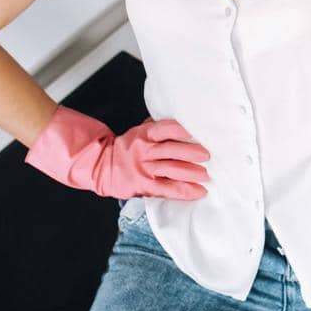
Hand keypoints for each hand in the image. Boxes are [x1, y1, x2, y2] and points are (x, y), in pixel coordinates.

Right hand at [24, 105, 210, 199]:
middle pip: (172, 150)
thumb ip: (158, 126)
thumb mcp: (140, 131)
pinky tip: (199, 192)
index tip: (196, 131)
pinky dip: (185, 191)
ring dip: (192, 173)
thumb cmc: (128, 148)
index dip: (181, 129)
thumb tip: (184, 117)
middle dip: (192, 152)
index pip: (165, 128)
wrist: (102, 167)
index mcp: (146, 133)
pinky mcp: (144, 186)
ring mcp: (144, 169)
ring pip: (171, 169)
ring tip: (207, 175)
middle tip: (208, 155)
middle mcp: (145, 150)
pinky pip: (167, 189)